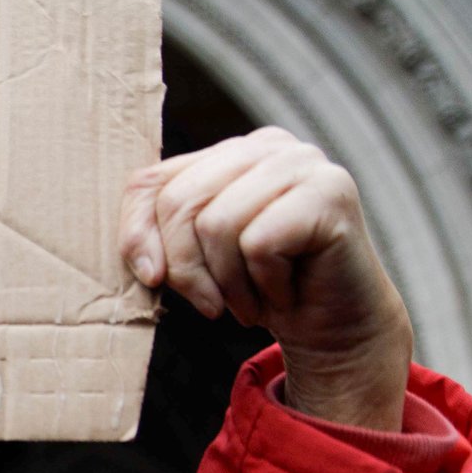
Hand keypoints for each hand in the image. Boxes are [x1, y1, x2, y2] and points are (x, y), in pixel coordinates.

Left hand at [120, 127, 413, 430]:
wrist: (334, 327)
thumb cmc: (262, 289)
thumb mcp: (195, 262)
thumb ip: (156, 241)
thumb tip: (149, 266)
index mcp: (229, 152)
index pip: (149, 184)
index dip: (136, 240)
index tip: (155, 281)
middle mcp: (267, 145)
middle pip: (179, 202)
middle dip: (187, 269)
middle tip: (214, 303)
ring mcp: (303, 162)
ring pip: (217, 224)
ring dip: (230, 284)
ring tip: (254, 298)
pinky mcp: (331, 192)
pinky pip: (260, 244)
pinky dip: (266, 285)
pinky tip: (287, 289)